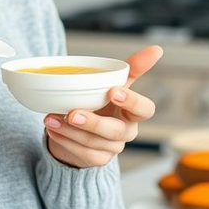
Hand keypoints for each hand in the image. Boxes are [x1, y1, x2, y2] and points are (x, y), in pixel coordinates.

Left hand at [44, 45, 163, 167]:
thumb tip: (157, 48)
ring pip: (93, 143)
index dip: (131, 102)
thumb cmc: (104, 101)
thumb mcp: (116, 82)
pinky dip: (65, 141)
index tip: (112, 91)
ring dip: (70, 131)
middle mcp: (126, 132)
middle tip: (72, 113)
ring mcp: (113, 148)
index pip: (144, 110)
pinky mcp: (99, 159)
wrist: (84, 127)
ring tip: (50, 118)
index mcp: (134, 112)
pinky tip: (54, 131)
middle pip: (115, 130)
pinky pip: (82, 153)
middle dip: (93, 123)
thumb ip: (133, 67)